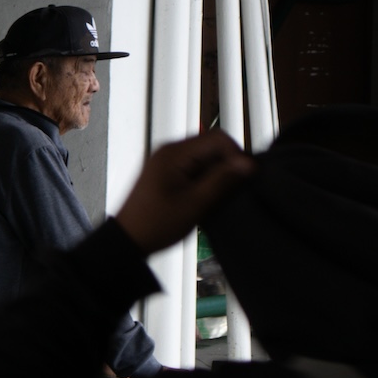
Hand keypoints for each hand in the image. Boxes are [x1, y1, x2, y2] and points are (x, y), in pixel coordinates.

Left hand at [115, 131, 254, 257]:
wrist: (128, 240)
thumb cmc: (156, 224)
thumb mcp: (195, 204)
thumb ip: (222, 180)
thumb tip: (248, 164)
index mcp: (174, 152)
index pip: (218, 138)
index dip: (237, 155)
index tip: (246, 177)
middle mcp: (170, 150)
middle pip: (212, 145)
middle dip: (228, 165)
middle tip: (234, 190)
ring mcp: (168, 160)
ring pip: (205, 157)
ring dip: (217, 174)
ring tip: (219, 196)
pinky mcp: (168, 172)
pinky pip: (195, 167)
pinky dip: (206, 179)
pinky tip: (207, 197)